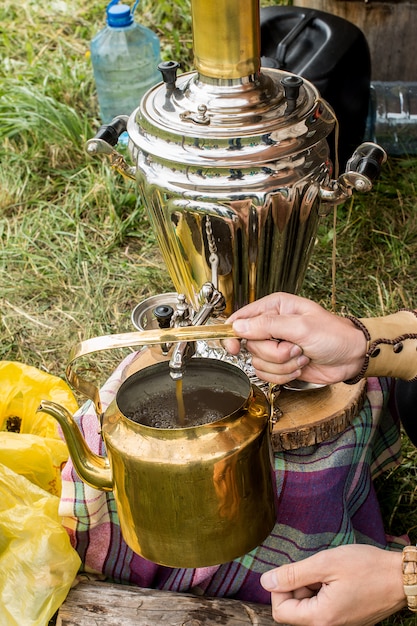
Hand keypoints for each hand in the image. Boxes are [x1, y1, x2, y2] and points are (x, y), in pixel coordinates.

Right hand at [224, 293, 366, 384]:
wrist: (352, 357)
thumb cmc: (334, 335)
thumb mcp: (301, 326)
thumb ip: (268, 325)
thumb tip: (238, 326)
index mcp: (274, 308)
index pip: (241, 319)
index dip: (233, 334)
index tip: (232, 347)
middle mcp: (271, 326)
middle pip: (251, 346)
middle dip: (274, 353)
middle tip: (295, 348)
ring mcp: (276, 346)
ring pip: (259, 362)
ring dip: (283, 365)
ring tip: (301, 356)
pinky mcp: (281, 364)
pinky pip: (268, 375)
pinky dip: (285, 375)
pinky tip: (300, 365)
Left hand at [260, 544, 405, 625]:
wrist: (401, 578)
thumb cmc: (367, 568)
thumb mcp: (326, 563)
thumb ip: (294, 574)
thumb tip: (266, 581)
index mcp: (321, 619)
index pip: (280, 611)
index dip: (280, 588)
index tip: (296, 571)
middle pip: (292, 610)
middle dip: (296, 586)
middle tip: (316, 570)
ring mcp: (338, 625)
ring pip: (307, 607)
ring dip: (310, 587)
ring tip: (328, 573)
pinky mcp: (345, 620)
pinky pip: (322, 608)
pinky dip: (322, 591)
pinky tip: (336, 579)